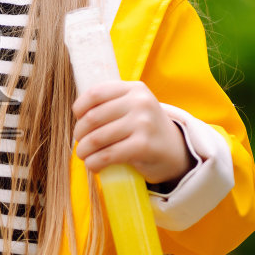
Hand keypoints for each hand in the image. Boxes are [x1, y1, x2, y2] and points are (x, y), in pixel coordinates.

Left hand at [72, 81, 190, 181]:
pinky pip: (108, 155)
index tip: (78, 119)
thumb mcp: (134, 107)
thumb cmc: (146, 129)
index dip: (80, 108)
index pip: (95, 93)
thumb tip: (78, 114)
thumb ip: (112, 103)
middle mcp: (140, 102)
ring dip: (84, 151)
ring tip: (84, 156)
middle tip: (81, 143)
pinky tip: (93, 166)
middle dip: (80, 133)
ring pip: (97, 138)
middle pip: (93, 117)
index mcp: (134, 89)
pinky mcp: (143, 146)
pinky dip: (94, 162)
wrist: (176, 151)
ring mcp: (143, 123)